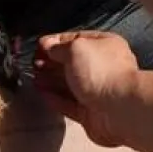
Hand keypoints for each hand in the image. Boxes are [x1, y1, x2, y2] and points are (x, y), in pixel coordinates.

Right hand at [33, 30, 141, 147]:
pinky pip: (69, 103)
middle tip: (33, 63)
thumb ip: (58, 47)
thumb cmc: (100, 72)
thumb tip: (48, 46)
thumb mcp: (75, 49)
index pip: (76, 39)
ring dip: (51, 80)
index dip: (56, 41)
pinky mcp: (90, 112)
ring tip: (33, 78)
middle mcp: (102, 67)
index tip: (38, 46)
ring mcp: (97, 91)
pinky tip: (42, 93)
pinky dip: (55, 98)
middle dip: (51, 62)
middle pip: (72, 62)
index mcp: (104, 45)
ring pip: (69, 84)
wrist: (119, 109)